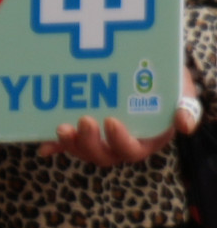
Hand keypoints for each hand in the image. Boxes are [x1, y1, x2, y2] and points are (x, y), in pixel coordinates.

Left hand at [43, 96, 200, 167]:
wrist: (148, 72)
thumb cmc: (166, 85)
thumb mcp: (181, 92)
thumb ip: (185, 108)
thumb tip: (184, 125)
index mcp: (145, 140)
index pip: (131, 149)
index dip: (120, 140)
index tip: (111, 121)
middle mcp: (120, 144)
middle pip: (103, 155)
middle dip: (90, 142)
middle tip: (83, 121)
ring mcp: (99, 138)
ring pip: (83, 150)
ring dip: (70, 143)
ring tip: (61, 127)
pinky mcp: (81, 130)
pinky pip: (66, 143)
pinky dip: (55, 145)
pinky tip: (43, 147)